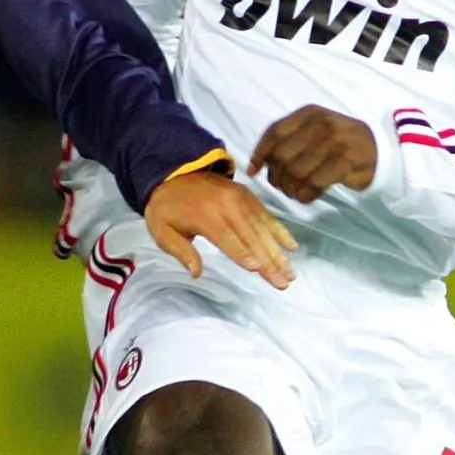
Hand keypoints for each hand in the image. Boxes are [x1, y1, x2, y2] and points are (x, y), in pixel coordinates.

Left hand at [144, 167, 296, 288]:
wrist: (175, 172)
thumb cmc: (168, 207)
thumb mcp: (162, 230)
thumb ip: (180, 251)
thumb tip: (196, 273)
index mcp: (205, 216)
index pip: (227, 239)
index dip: (242, 254)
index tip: (257, 268)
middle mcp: (227, 206)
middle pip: (251, 238)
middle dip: (269, 262)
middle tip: (283, 282)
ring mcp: (240, 199)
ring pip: (263, 229)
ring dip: (278, 252)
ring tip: (290, 272)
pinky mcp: (247, 196)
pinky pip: (266, 216)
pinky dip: (280, 231)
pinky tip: (292, 246)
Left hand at [248, 105, 376, 204]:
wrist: (381, 149)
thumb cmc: (341, 142)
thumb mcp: (316, 130)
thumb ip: (290, 139)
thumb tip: (256, 164)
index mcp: (309, 113)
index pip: (274, 132)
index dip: (260, 153)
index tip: (253, 171)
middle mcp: (320, 124)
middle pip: (282, 155)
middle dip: (277, 176)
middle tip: (282, 186)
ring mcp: (334, 142)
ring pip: (296, 172)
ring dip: (291, 188)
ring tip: (295, 192)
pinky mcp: (345, 161)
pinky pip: (314, 183)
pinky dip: (305, 195)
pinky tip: (307, 196)